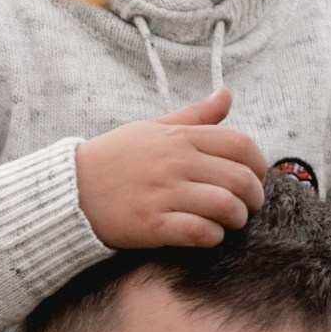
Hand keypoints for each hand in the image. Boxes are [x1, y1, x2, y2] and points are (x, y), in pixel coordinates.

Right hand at [73, 93, 269, 249]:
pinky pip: (200, 232)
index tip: (255, 178)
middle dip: (254, 197)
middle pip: (240, 179)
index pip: (240, 145)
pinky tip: (207, 235)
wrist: (71, 189)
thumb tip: (226, 94)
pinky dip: (212, 237)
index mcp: (179, 138)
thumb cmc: (115, 158)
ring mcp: (164, 193)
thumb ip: (194, 116)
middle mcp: (175, 162)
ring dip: (236, 219)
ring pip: (226, 207)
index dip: (259, 165)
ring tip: (230, 222)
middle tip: (248, 207)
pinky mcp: (152, 224)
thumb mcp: (154, 129)